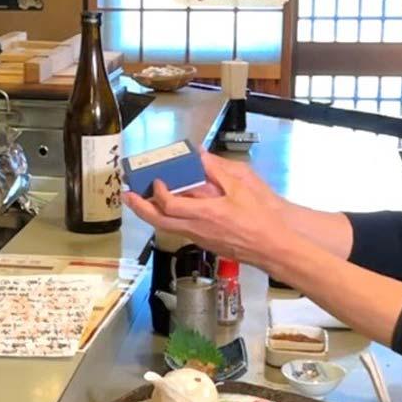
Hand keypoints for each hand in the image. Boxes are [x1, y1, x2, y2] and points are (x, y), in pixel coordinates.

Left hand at [122, 152, 294, 263]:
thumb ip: (217, 170)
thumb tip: (200, 155)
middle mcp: (198, 229)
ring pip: (168, 229)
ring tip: (141, 202)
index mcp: (206, 214)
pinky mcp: (207, 244)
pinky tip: (171, 211)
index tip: (155, 181)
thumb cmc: (261, 218)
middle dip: (140, 208)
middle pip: (159, 222)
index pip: (170, 206)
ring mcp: (201, 239)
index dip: (158, 193)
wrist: (274, 246)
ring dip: (151, 215)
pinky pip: (181, 231)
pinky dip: (169, 220)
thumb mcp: (242, 187)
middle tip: (127, 195)